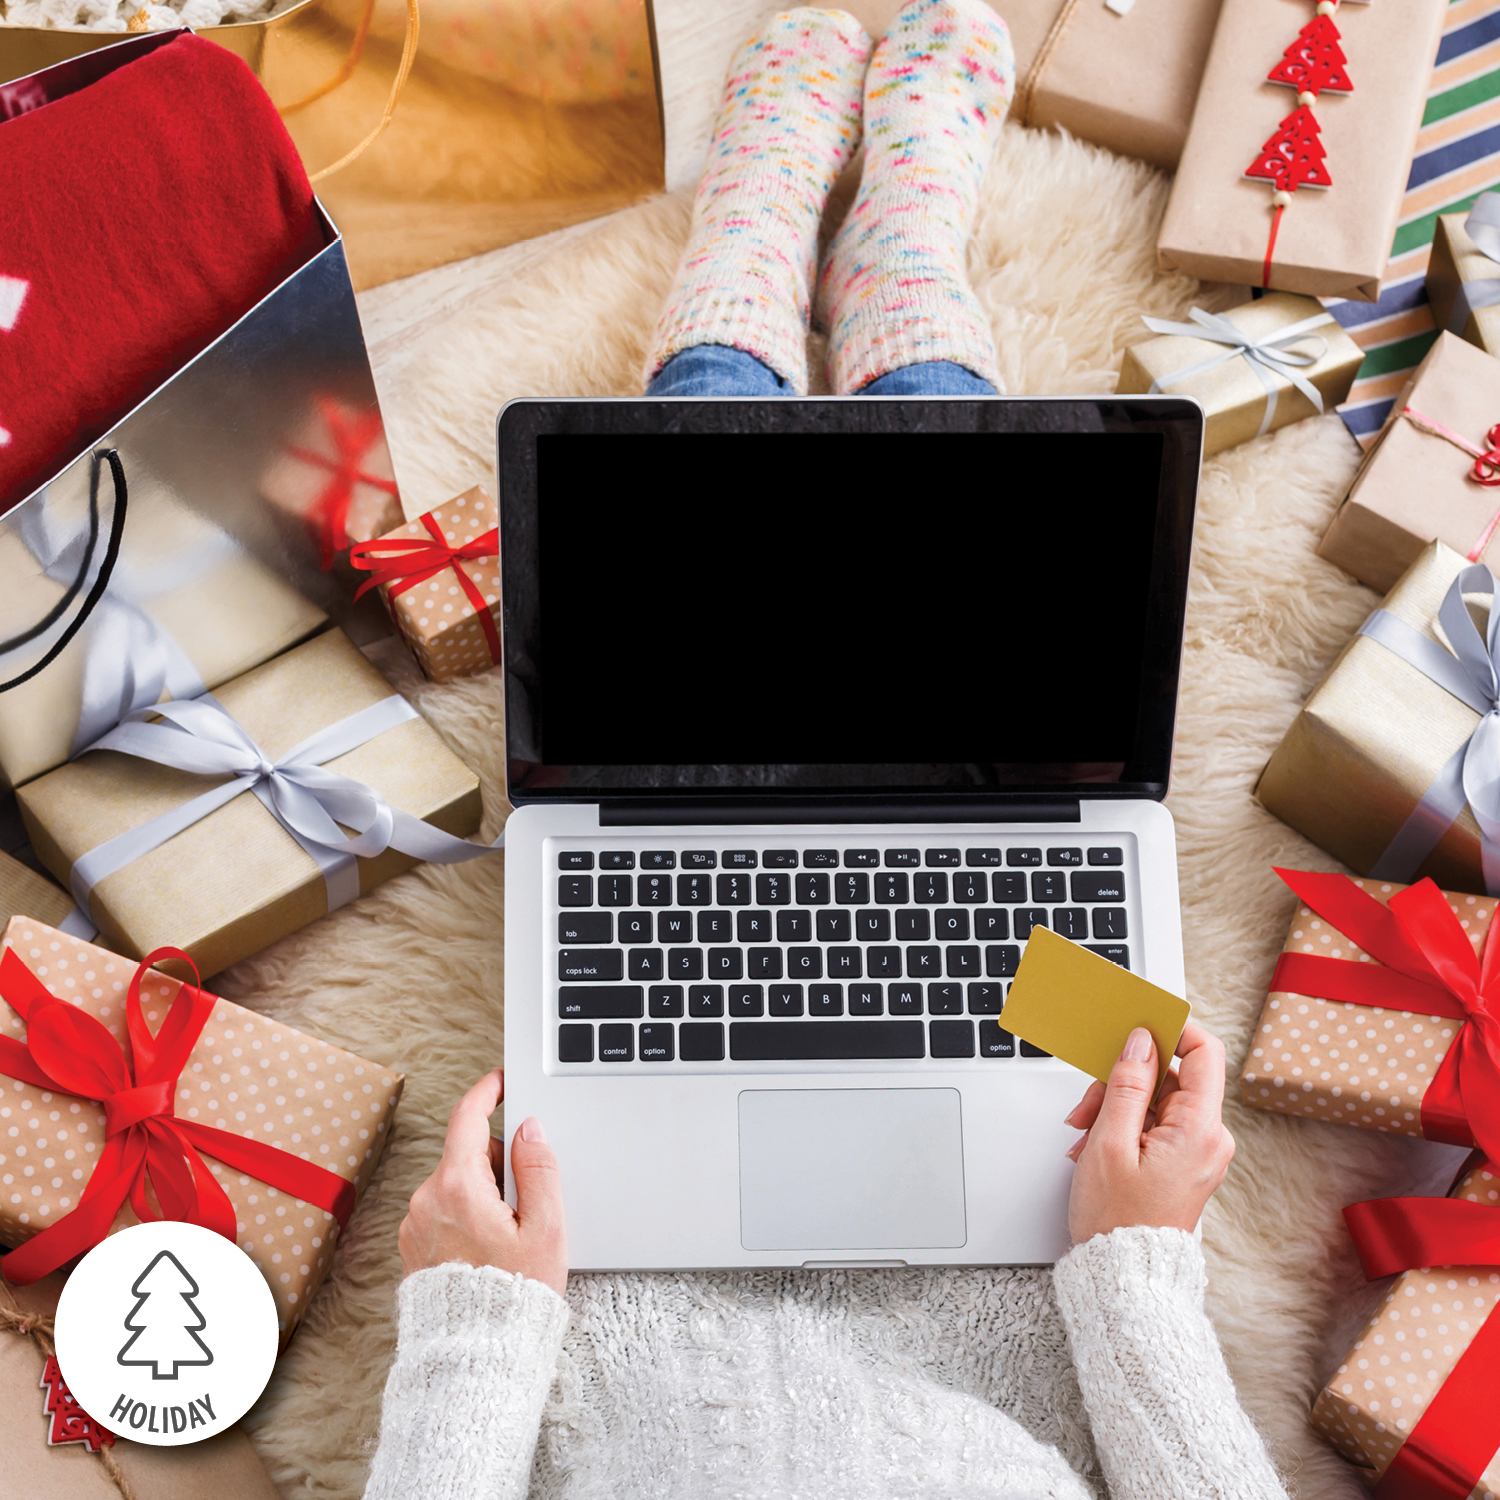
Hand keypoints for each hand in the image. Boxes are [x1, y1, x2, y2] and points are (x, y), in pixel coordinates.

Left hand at [398, 1068, 567, 1295]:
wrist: (476, 1357)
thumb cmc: (514, 1297)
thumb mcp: (545, 1228)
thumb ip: (539, 1169)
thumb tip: (529, 1129)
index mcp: (457, 1187)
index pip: (467, 1118)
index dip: (488, 1091)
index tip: (502, 1080)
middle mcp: (426, 1200)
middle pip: (467, 1154)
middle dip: (499, 1163)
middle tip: (527, 1204)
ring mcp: (415, 1225)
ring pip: (457, 1183)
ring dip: (485, 1192)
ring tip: (509, 1237)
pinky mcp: (412, 1247)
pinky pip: (444, 1211)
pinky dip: (468, 1215)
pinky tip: (489, 1249)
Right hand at [1063, 1020, 1234, 1244]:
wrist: (1125, 1276)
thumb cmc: (1118, 1220)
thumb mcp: (1111, 1142)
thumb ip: (1128, 1084)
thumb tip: (1141, 1041)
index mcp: (1201, 1130)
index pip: (1204, 1053)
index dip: (1171, 1030)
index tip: (1136, 1026)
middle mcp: (1210, 1138)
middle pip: (1170, 1078)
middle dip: (1123, 1081)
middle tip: (1088, 1105)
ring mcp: (1198, 1151)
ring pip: (1157, 1100)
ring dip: (1116, 1106)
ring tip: (1085, 1134)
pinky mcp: (1183, 1162)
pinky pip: (1155, 1124)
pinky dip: (1123, 1126)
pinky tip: (1095, 1146)